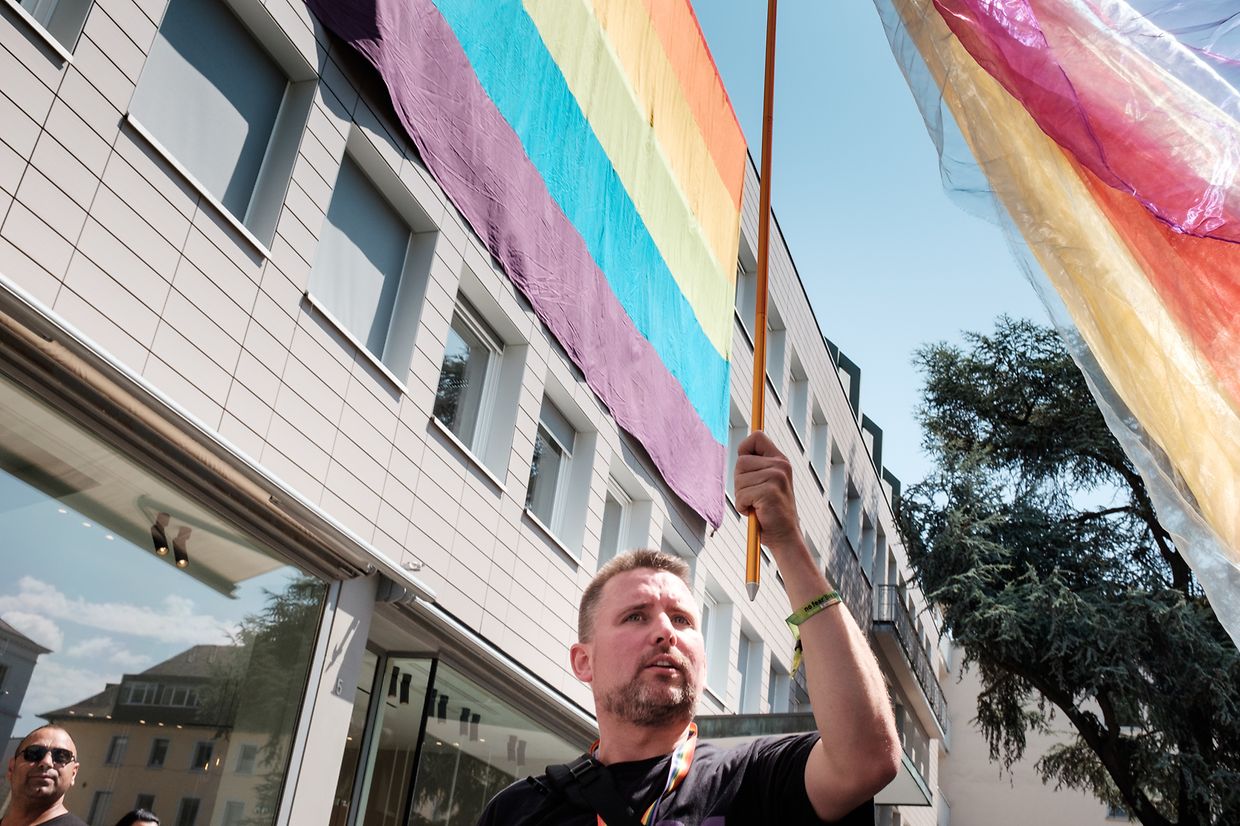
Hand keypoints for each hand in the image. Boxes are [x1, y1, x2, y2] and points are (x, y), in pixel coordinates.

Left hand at [733, 431, 799, 549]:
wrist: (786, 537)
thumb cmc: (771, 512)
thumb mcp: (767, 483)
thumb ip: (757, 467)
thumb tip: (740, 454)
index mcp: (780, 460)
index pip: (757, 437)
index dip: (745, 449)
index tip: (746, 468)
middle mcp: (780, 465)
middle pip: (741, 462)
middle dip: (740, 482)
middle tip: (754, 496)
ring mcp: (776, 478)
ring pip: (739, 480)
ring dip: (742, 497)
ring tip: (757, 505)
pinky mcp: (769, 492)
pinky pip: (741, 495)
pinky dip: (743, 507)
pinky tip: (756, 512)